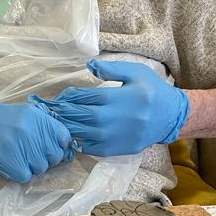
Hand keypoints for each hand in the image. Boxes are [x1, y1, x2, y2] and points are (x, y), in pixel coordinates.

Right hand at [0, 94, 73, 182]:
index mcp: (39, 118)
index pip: (64, 138)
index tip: (50, 147)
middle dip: (45, 158)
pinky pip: (26, 176)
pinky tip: (10, 163)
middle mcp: (33, 132)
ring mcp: (22, 149)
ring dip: (31, 166)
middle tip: (30, 153)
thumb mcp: (25, 113)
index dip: (59, 145)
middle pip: (54, 156)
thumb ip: (44, 126)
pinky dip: (19, 173)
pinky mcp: (10, 163)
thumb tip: (63, 143)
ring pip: (41, 168)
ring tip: (17, 156)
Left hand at [29, 59, 189, 156]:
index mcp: (120, 98)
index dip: (68, 96)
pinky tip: (69, 136)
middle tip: (45, 110)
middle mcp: (115, 120)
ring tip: (51, 123)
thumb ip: (112, 69)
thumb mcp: (136, 72)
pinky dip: (76, 142)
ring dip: (65, 128)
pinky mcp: (116, 149)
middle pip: (79, 117)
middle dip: (61, 113)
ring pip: (82, 134)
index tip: (57, 95)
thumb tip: (89, 65)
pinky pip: (90, 148)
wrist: (171, 118)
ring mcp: (115, 137)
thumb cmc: (153, 91)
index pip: (85, 97)